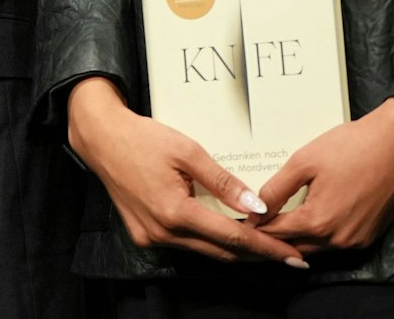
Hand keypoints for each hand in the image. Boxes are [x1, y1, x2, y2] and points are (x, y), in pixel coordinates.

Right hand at [66, 77, 305, 266]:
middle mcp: (163, 232)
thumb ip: (222, 181)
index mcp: (175, 212)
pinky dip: (207, 240)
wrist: (101, 138)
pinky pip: (184, 243)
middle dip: (256, 254)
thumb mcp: (187, 151)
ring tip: (262, 244)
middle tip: (288, 254)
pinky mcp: (143, 235)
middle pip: (221, 252)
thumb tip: (255, 205)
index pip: (233, 238)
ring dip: (232, 249)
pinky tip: (223, 232)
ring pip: (203, 250)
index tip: (293, 255)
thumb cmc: (143, 138)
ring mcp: (151, 237)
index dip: (266, 247)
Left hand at [256, 96, 393, 253]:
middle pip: (295, 246)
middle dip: (274, 237)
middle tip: (257, 221)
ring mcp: (356, 240)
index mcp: (319, 221)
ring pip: (316, 247)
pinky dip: (319, 234)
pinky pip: (336, 243)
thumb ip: (276, 190)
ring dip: (296, 237)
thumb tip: (256, 209)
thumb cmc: (353, 147)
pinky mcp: (369, 235)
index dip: (256, 226)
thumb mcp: (304, 162)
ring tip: (278, 219)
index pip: (276, 233)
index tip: (241, 219)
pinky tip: (310, 217)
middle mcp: (338, 239)